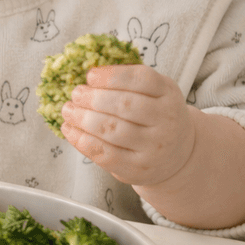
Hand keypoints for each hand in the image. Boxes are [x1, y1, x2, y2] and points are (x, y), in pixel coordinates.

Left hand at [60, 64, 196, 190]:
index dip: (112, 76)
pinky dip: (82, 140)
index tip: (90, 75)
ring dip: (83, 118)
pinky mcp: (137, 169)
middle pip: (125, 105)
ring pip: (112, 130)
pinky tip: (69, 129)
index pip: (141, 79)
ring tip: (68, 110)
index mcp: (169, 94)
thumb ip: (127, 81)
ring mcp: (153, 148)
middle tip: (76, 94)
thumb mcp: (154, 92)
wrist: (176, 155)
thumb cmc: (155, 116)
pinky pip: (105, 154)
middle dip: (93, 98)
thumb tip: (88, 75)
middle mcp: (166, 121)